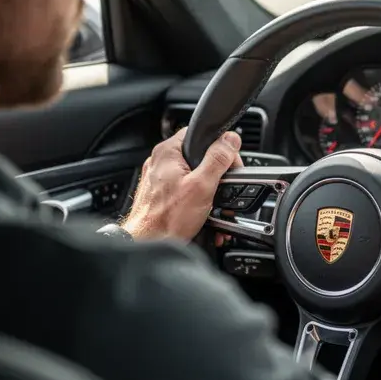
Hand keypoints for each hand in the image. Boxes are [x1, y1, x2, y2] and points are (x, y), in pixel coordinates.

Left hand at [123, 128, 242, 240]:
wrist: (150, 244)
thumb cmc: (168, 219)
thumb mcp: (202, 186)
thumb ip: (218, 159)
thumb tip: (230, 140)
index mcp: (167, 152)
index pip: (199, 134)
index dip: (220, 146)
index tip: (229, 163)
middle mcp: (160, 162)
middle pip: (198, 156)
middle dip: (215, 173)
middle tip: (223, 188)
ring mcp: (158, 178)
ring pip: (192, 174)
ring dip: (207, 189)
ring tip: (212, 204)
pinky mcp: (160, 194)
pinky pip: (184, 189)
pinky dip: (196, 199)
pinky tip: (203, 212)